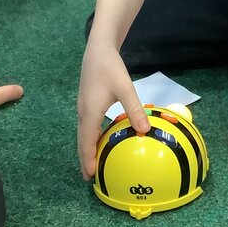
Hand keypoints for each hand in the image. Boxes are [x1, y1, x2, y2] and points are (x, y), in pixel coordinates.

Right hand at [76, 40, 146, 178]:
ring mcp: (83, 108)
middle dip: (85, 159)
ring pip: (83, 134)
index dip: (88, 158)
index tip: (91, 174)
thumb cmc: (110, 67)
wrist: (98, 49)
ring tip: (92, 165)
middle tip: (90, 178)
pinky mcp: (87, 104)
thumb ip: (134, 108)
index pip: (87, 140)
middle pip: (82, 141)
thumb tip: (145, 129)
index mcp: (90, 111)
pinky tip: (99, 143)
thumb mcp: (125, 87)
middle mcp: (83, 112)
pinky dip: (90, 139)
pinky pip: (87, 127)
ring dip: (87, 150)